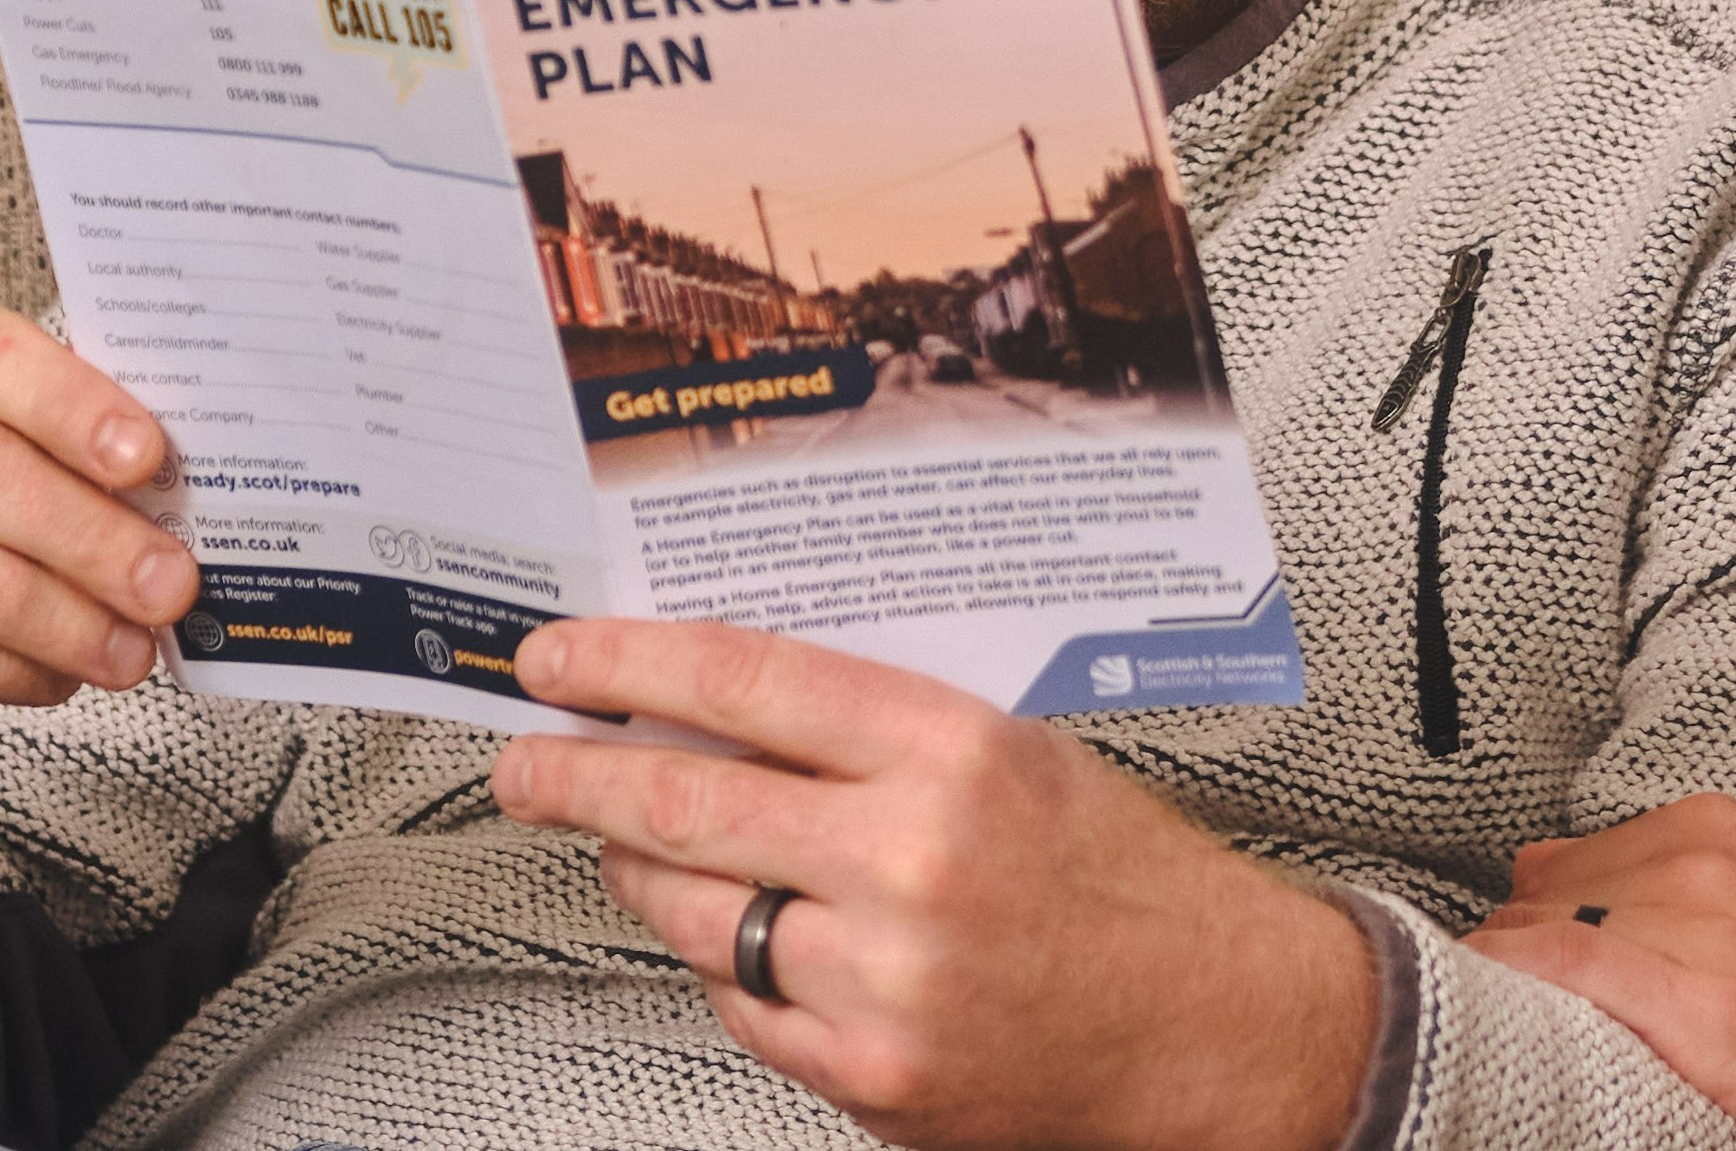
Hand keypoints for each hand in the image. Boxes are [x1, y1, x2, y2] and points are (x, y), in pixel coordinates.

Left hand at [491, 619, 1378, 1150]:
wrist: (1214, 1025)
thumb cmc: (1119, 880)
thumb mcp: (1012, 755)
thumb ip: (870, 734)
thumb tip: (707, 708)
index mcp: (951, 753)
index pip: (743, 684)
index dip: (624, 666)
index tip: (553, 660)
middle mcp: (910, 862)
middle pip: (683, 805)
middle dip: (575, 778)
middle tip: (522, 762)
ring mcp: (885, 980)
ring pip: (697, 914)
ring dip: (643, 876)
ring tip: (629, 848)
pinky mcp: (873, 1075)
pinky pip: (747, 1005)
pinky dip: (735, 966)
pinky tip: (754, 938)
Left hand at [1466, 795, 1735, 1150]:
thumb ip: (1671, 881)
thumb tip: (1551, 878)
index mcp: (1712, 826)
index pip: (1570, 861)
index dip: (1541, 923)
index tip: (1531, 967)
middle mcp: (1689, 855)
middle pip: (1544, 896)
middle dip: (1524, 954)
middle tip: (1529, 1011)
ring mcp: (1684, 917)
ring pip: (1536, 930)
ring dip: (1512, 980)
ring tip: (1518, 1026)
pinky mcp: (1682, 992)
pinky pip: (1552, 963)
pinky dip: (1506, 978)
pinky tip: (1492, 1004)